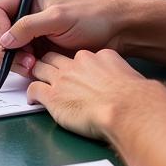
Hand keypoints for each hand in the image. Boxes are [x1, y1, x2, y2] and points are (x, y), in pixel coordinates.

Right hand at [0, 0, 123, 79]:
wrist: (114, 32)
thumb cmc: (90, 16)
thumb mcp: (58, 18)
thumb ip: (29, 26)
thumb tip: (5, 39)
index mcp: (25, 0)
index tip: (8, 41)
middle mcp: (23, 17)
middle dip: (4, 50)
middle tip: (25, 60)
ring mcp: (28, 37)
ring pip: (3, 52)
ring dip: (13, 62)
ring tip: (33, 66)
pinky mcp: (36, 54)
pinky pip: (18, 63)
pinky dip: (22, 70)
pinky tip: (37, 70)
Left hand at [28, 49, 148, 141]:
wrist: (127, 109)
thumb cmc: (134, 98)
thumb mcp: (130, 75)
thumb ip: (122, 75)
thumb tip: (128, 83)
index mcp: (98, 56)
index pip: (81, 56)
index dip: (75, 63)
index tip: (76, 70)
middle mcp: (78, 63)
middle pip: (55, 56)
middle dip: (49, 61)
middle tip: (47, 69)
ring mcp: (63, 79)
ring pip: (40, 67)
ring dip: (36, 72)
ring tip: (35, 78)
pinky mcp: (53, 96)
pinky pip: (34, 89)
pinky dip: (31, 93)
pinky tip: (33, 99)